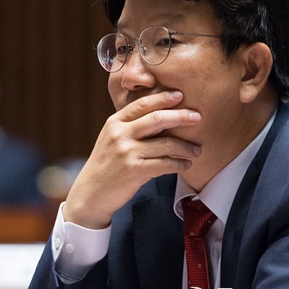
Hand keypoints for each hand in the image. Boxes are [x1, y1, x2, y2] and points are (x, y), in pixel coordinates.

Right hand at [63, 91, 200, 228]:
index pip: (142, 104)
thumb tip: (163, 115)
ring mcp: (127, 152)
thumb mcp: (112, 139)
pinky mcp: (134, 170)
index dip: (163, 98)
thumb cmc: (106, 165)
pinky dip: (179, 164)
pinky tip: (186, 164)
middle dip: (181, 116)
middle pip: (157, 119)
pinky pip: (165, 164)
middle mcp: (120, 134)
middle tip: (197, 117)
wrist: (91, 193)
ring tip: (197, 150)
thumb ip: (131, 127)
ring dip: (186, 147)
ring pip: (165, 144)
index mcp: (114, 122)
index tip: (180, 95)